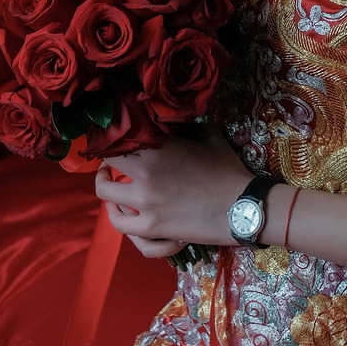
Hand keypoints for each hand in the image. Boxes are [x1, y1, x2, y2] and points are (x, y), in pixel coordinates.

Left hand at [94, 128, 251, 259]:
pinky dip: (116, 216)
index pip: (121, 137)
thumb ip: (188, 127)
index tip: (117, 137)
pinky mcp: (150, 228)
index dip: (115, 136)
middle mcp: (144, 174)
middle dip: (107, 160)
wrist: (241, 208)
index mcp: (157, 148)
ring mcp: (144, 204)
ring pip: (105, 194)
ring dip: (106, 186)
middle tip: (112, 159)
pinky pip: (119, 224)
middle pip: (107, 163)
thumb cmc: (227, 170)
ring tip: (109, 183)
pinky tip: (119, 210)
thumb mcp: (209, 138)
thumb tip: (178, 117)